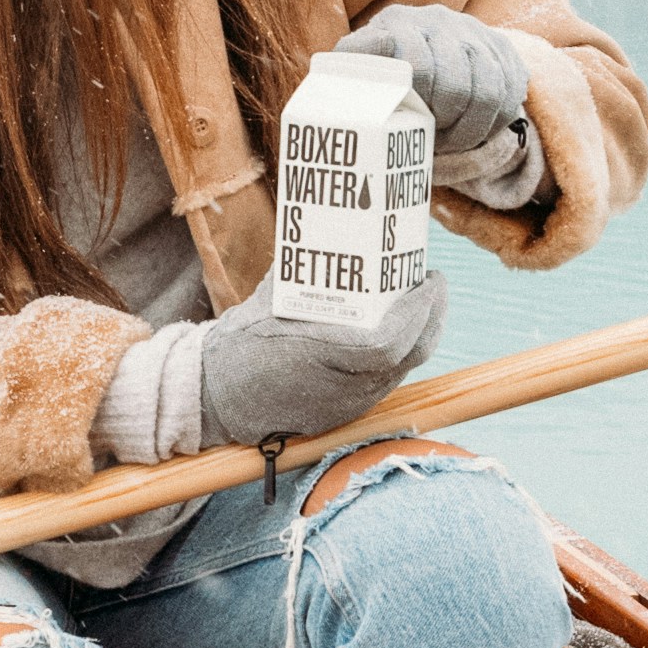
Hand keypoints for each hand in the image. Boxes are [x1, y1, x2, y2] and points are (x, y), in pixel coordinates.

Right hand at [199, 264, 448, 451]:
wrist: (216, 397)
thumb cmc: (239, 343)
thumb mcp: (271, 296)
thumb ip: (306, 270)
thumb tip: (331, 233)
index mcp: (322, 357)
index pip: (390, 340)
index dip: (418, 309)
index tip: (429, 279)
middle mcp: (342, 389)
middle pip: (410, 355)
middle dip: (430, 315)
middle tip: (431, 283)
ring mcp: (347, 405)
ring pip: (403, 369)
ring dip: (419, 333)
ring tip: (418, 301)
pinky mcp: (346, 414)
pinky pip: (387, 381)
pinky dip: (400, 353)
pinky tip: (397, 329)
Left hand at [339, 5, 525, 161]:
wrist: (412, 51)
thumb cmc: (375, 76)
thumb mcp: (351, 73)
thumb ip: (347, 76)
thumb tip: (360, 80)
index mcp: (396, 24)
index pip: (417, 66)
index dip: (419, 102)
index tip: (410, 121)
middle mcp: (437, 19)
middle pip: (459, 83)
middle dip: (448, 122)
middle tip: (435, 140)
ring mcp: (473, 30)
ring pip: (491, 89)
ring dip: (474, 126)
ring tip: (455, 141)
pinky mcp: (500, 45)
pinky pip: (513, 86)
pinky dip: (498, 117)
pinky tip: (479, 129)